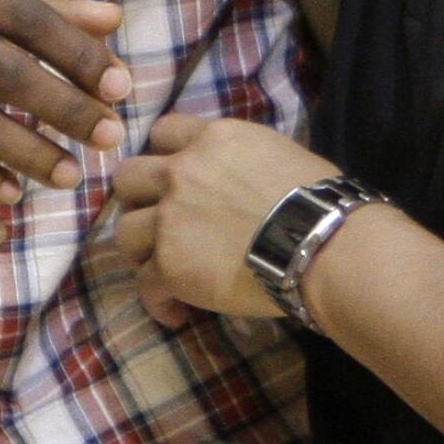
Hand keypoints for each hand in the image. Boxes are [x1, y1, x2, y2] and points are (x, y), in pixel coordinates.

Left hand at [112, 114, 308, 327]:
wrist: (319, 243)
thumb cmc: (317, 200)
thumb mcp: (278, 153)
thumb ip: (241, 159)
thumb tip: (241, 177)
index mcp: (211, 139)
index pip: (163, 131)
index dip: (164, 155)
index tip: (174, 177)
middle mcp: (181, 172)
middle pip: (128, 178)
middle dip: (139, 200)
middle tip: (160, 222)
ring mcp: (170, 219)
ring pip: (124, 232)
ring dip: (143, 251)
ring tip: (164, 270)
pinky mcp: (169, 265)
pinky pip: (145, 285)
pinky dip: (159, 301)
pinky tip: (177, 312)